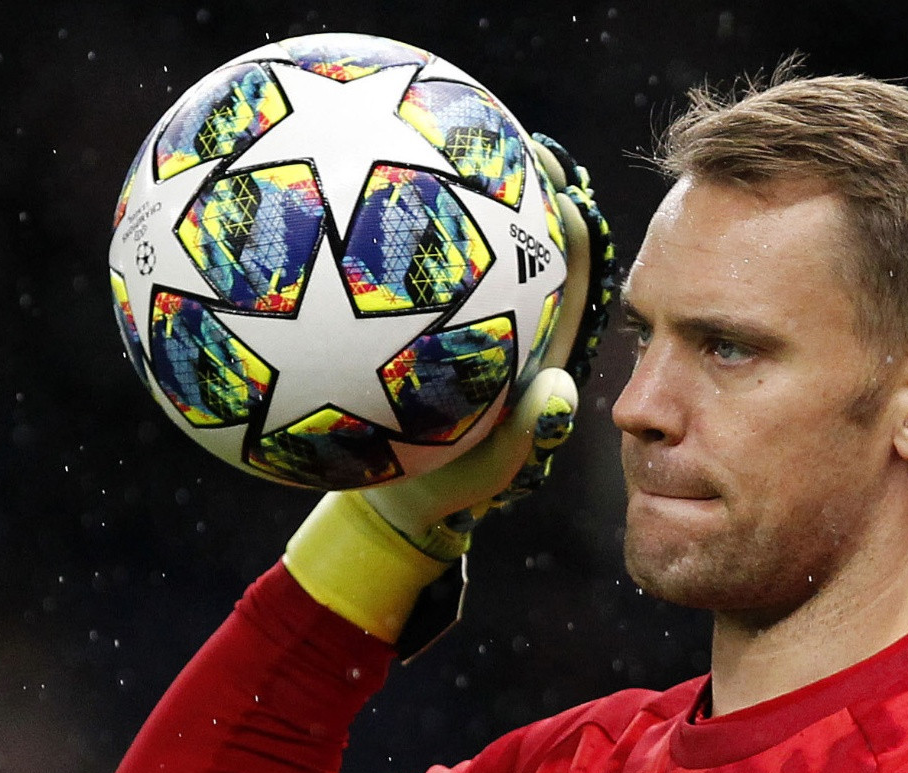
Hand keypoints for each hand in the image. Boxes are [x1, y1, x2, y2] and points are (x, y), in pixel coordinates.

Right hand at [284, 135, 615, 642]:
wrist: (392, 505)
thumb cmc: (448, 492)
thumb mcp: (491, 474)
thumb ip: (527, 439)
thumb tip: (560, 392)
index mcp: (532, 346)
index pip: (563, 274)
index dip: (567, 226)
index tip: (556, 177)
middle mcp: (496, 323)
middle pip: (508, 242)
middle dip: (503, 185)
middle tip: (487, 132)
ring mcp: (450, 323)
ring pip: (450, 253)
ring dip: (440, 201)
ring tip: (417, 141)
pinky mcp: (404, 332)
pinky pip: (397, 281)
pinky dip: (380, 246)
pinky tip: (340, 212)